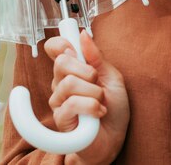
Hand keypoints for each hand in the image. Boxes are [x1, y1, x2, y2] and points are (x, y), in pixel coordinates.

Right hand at [44, 31, 129, 164]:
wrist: (116, 138)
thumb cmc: (114, 108)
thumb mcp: (111, 76)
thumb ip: (96, 57)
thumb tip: (83, 34)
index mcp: (73, 69)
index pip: (54, 48)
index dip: (61, 44)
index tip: (74, 49)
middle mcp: (61, 83)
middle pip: (61, 62)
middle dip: (86, 70)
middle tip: (96, 82)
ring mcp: (59, 101)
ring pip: (69, 83)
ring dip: (93, 92)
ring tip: (101, 102)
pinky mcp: (61, 119)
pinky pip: (71, 103)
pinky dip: (91, 106)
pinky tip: (98, 113)